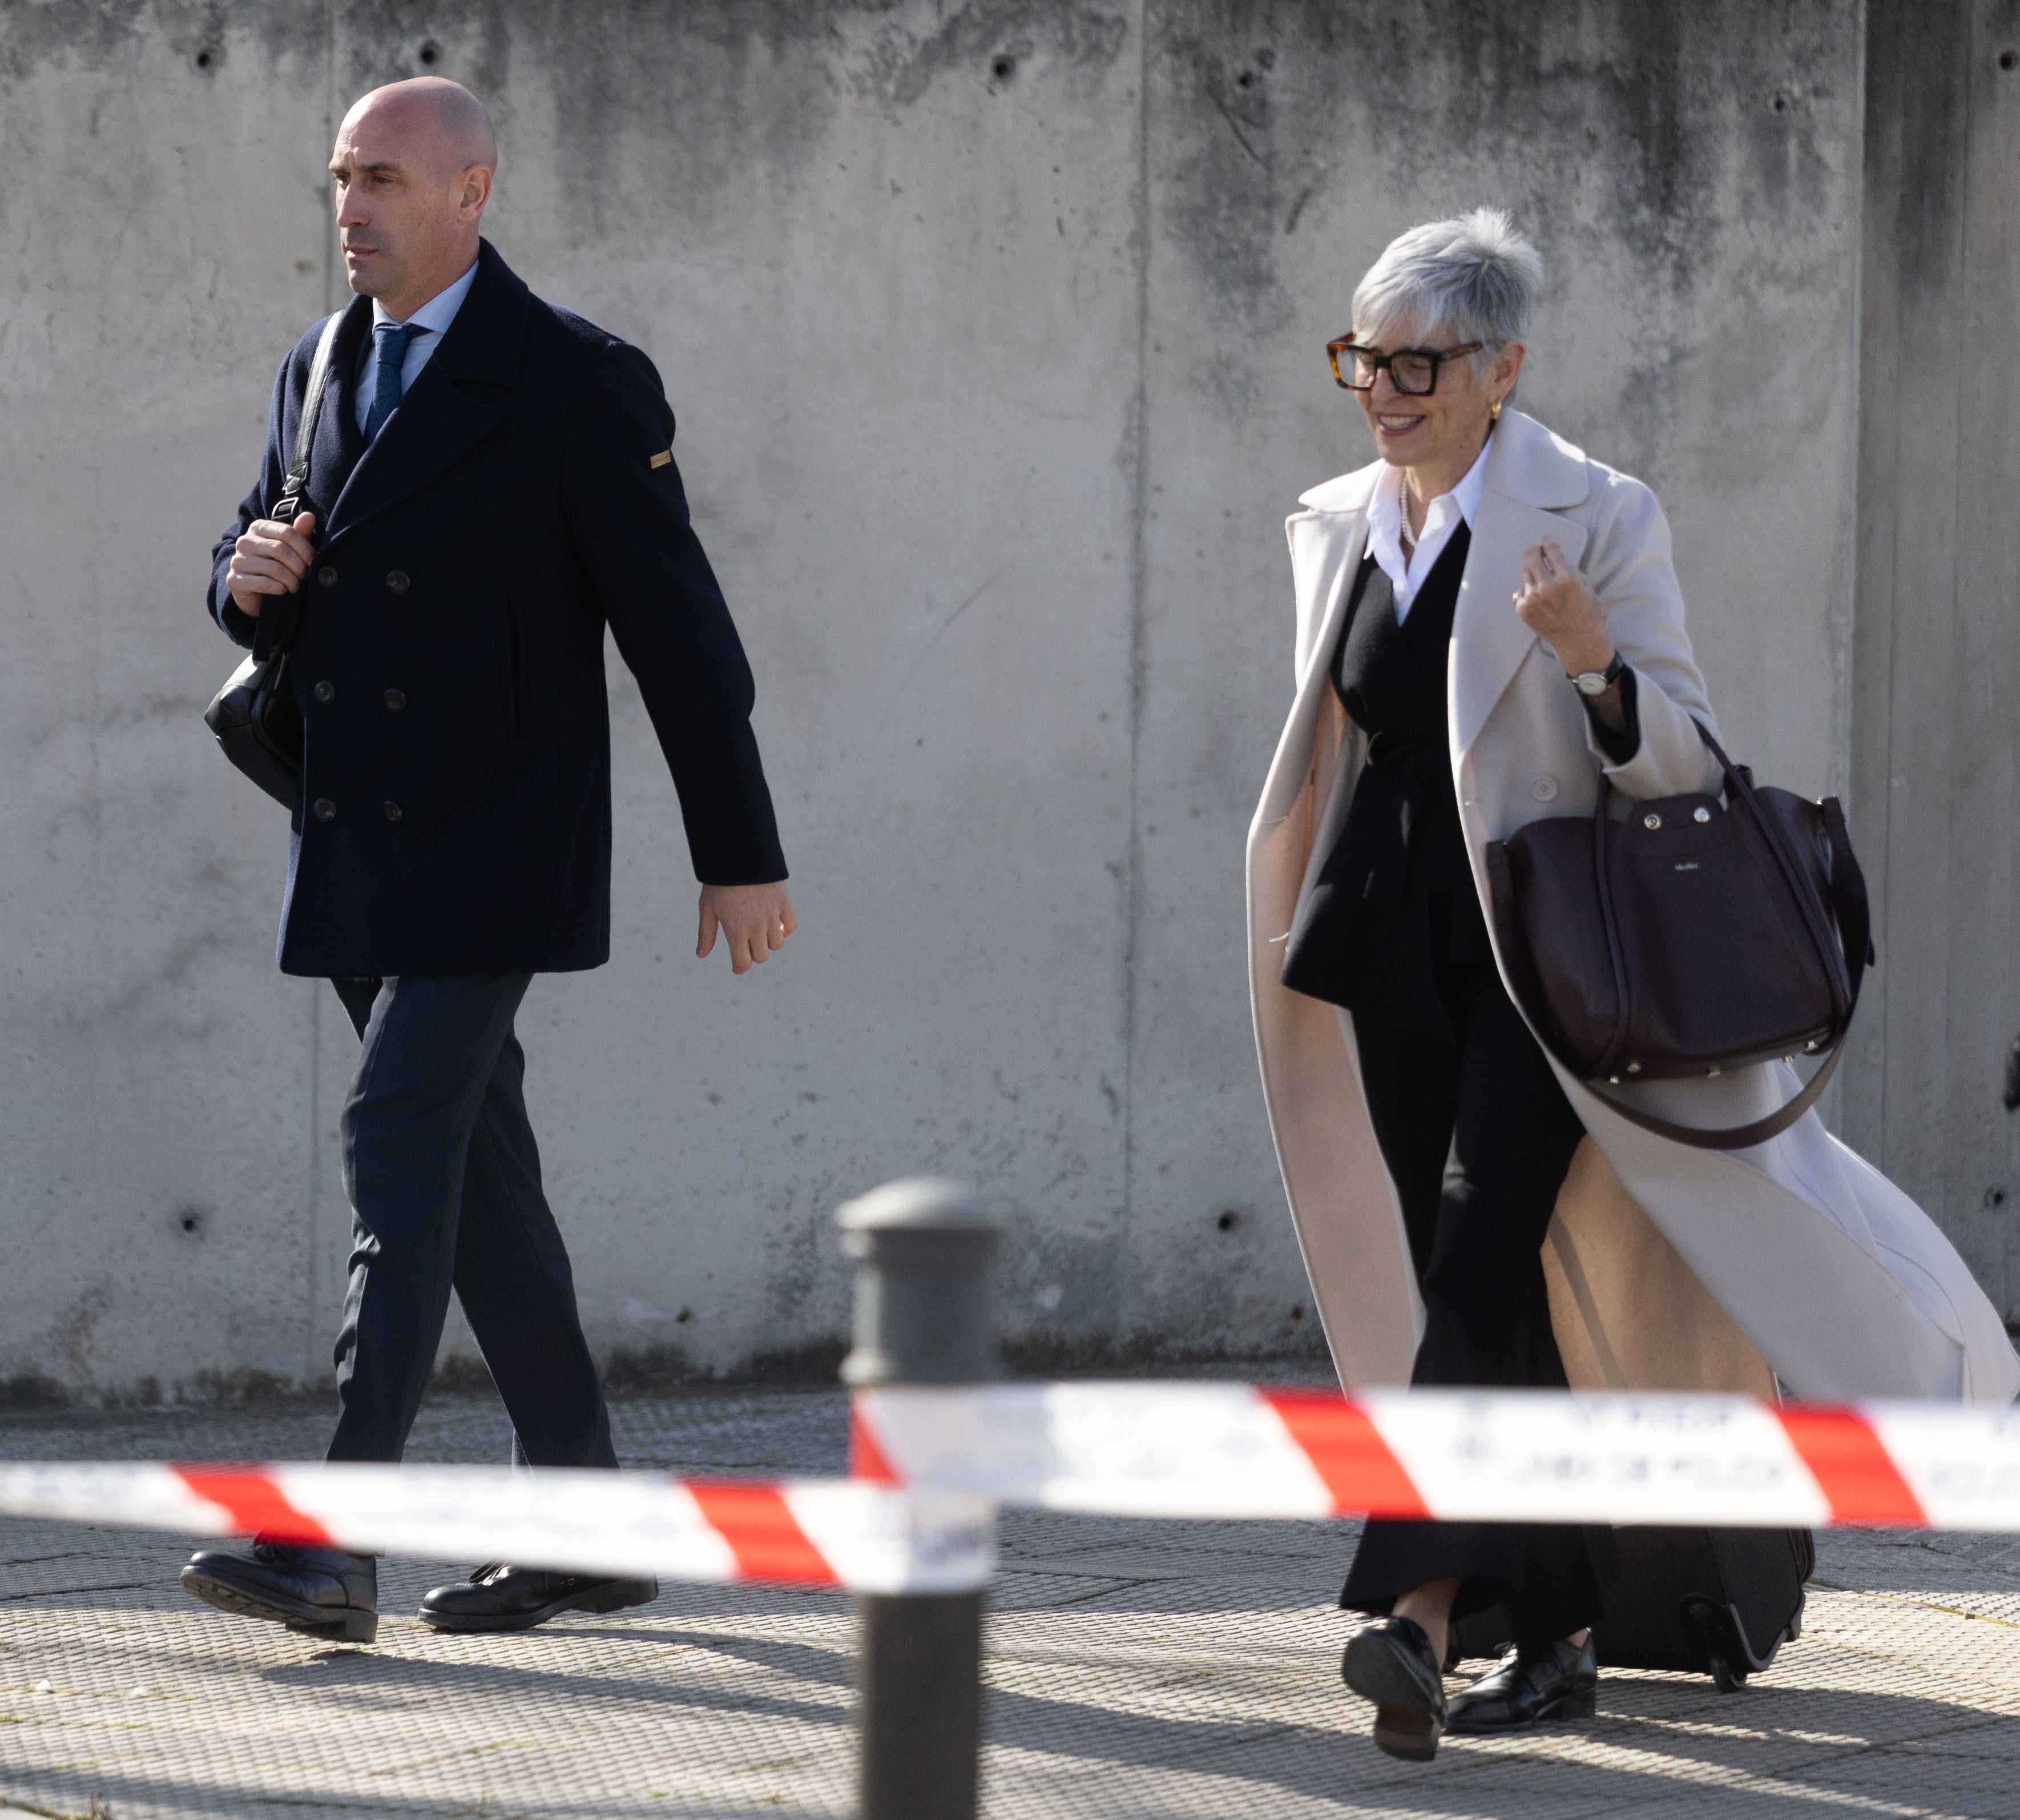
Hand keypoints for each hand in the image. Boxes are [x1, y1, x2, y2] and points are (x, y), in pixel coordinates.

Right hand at [226, 511, 316, 617]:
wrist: (252, 590)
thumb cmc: (274, 564)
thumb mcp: (289, 548)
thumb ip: (299, 533)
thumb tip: (309, 516)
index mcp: (258, 528)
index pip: (287, 532)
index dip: (305, 549)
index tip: (312, 561)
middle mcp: (245, 541)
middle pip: (281, 550)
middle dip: (299, 566)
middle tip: (303, 575)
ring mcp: (237, 560)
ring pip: (274, 569)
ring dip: (291, 580)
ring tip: (294, 585)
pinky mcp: (234, 579)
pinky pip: (265, 583)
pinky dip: (279, 588)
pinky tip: (281, 589)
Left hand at [697, 881, 796, 974]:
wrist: (740, 855)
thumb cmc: (719, 883)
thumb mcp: (707, 908)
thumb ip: (706, 934)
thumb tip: (701, 955)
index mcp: (736, 931)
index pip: (744, 963)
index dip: (739, 967)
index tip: (737, 965)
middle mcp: (757, 927)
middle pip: (761, 956)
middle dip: (753, 954)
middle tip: (746, 944)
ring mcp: (772, 916)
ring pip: (777, 944)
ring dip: (768, 942)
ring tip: (759, 932)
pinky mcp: (784, 904)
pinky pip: (790, 927)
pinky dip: (784, 930)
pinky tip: (775, 925)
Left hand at [1513, 535, 1611, 675]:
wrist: (1578, 641)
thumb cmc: (1587, 612)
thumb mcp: (1587, 586)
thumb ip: (1570, 569)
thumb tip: (1552, 556)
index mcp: (1567, 578)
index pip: (1550, 548)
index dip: (1549, 541)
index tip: (1547, 541)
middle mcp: (1547, 587)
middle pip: (1530, 555)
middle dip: (1536, 551)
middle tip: (1540, 553)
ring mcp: (1532, 599)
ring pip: (1525, 572)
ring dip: (1534, 574)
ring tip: (1545, 584)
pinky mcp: (1523, 609)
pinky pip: (1520, 591)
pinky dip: (1528, 592)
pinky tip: (1539, 600)